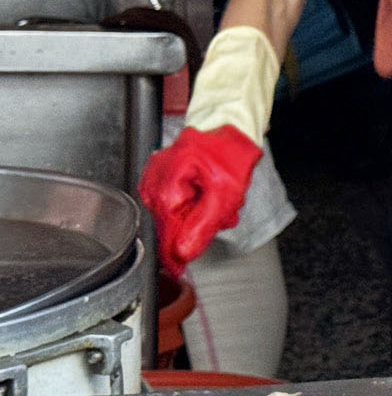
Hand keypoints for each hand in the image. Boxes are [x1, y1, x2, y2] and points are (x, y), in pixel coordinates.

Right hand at [139, 125, 261, 274]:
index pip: (166, 232)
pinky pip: (179, 199)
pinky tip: (213, 193)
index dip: (176, 253)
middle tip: (224, 213)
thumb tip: (182, 253)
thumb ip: (201, 226)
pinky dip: (198, 202)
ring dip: (203, 213)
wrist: (232, 125)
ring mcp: (158, 177)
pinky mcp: (166, 175)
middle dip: (200, 224)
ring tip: (222, 199)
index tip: (179, 269)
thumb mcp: (223, 194)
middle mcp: (155, 182)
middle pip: (173, 223)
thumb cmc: (228, 152)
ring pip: (179, 212)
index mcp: (165, 187)